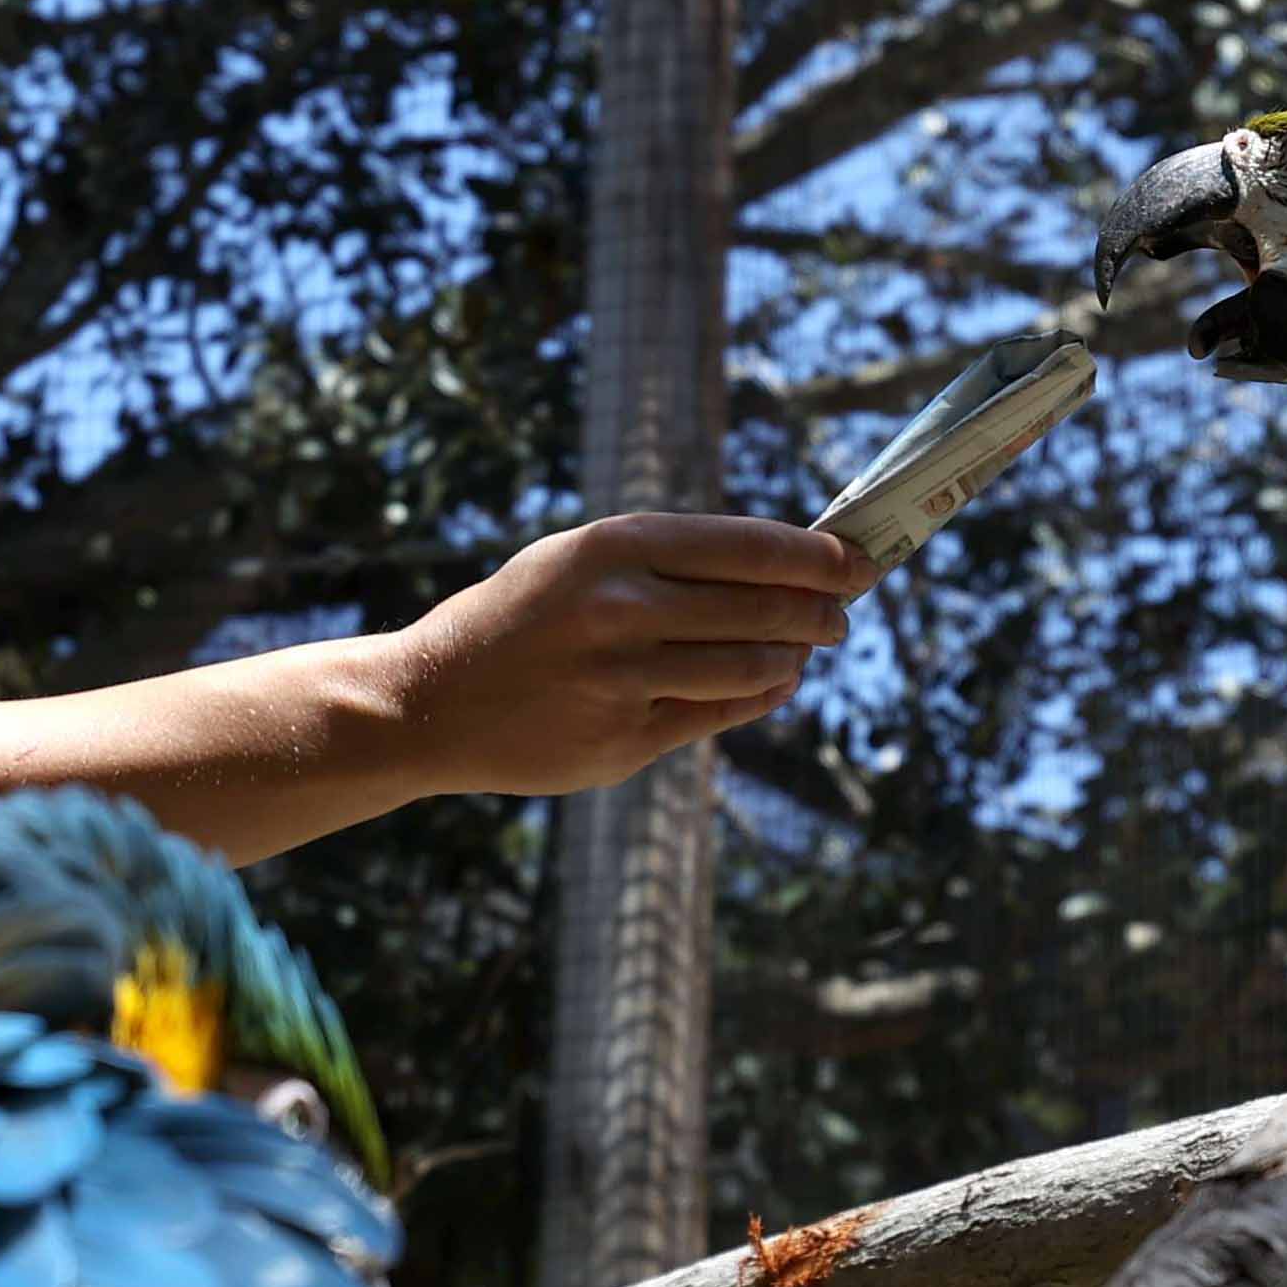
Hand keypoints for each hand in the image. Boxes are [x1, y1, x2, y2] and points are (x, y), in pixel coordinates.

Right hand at [373, 513, 867, 797]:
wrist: (431, 701)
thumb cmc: (518, 619)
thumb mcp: (577, 560)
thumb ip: (666, 559)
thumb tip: (781, 563)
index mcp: (615, 546)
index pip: (752, 546)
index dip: (819, 557)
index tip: (855, 561)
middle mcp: (624, 608)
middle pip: (766, 608)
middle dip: (821, 611)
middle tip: (841, 614)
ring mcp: (626, 679)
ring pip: (753, 666)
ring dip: (794, 658)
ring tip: (805, 650)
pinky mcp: (625, 739)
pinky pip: (720, 714)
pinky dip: (760, 695)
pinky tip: (772, 684)